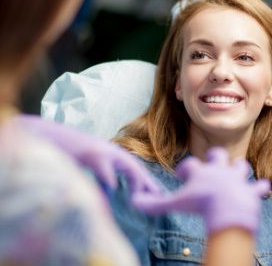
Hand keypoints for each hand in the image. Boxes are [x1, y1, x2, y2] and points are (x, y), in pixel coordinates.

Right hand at [14, 114, 159, 193]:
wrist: (51, 136)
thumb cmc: (71, 153)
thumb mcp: (91, 166)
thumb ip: (103, 177)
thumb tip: (111, 191)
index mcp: (112, 154)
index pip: (134, 167)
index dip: (145, 180)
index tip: (156, 193)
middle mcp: (111, 151)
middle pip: (135, 166)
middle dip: (147, 181)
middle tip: (158, 196)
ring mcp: (101, 150)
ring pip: (127, 165)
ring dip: (135, 180)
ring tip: (140, 196)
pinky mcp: (90, 152)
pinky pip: (104, 167)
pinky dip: (109, 178)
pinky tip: (113, 189)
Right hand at [133, 147, 269, 234]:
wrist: (227, 208)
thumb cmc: (200, 204)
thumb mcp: (175, 203)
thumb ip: (155, 204)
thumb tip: (134, 201)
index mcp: (201, 171)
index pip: (190, 164)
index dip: (184, 169)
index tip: (181, 176)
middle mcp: (220, 170)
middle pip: (218, 155)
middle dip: (215, 157)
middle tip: (211, 165)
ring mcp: (236, 178)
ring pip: (240, 166)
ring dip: (238, 169)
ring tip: (235, 173)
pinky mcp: (250, 190)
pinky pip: (258, 187)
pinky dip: (259, 188)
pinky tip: (262, 187)